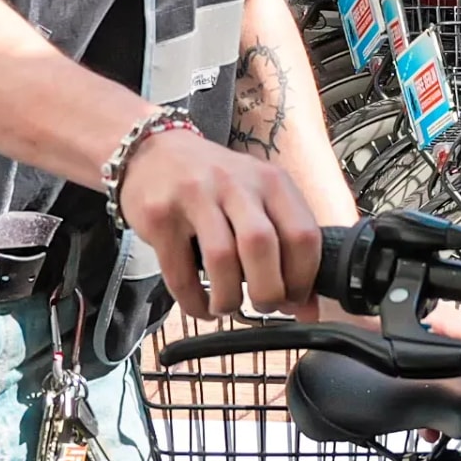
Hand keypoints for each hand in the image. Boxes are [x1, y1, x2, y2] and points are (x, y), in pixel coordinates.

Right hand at [119, 127, 322, 320]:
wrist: (154, 151)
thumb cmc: (216, 183)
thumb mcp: (258, 200)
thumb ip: (286, 248)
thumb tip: (307, 309)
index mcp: (271, 181)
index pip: (303, 234)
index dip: (303, 278)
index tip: (294, 299)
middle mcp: (235, 183)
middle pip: (262, 246)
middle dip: (267, 291)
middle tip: (264, 307)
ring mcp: (194, 196)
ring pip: (221, 259)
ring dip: (229, 299)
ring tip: (228, 307)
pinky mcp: (160, 216)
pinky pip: (180, 273)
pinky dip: (193, 302)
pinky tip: (200, 306)